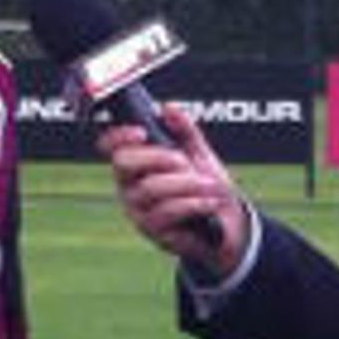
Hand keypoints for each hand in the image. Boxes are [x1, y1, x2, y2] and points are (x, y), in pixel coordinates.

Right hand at [102, 106, 241, 275]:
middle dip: (157, 157)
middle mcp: (129, 186)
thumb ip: (185, 131)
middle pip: (123, 164)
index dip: (118, 136)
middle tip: (183, 161)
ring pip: (150, 187)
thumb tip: (168, 108)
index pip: (111, 146)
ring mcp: (137, 209)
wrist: (227, 224)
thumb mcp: (199, 153)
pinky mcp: (151, 231)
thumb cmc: (206, 187)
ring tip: (209, 184)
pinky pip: (167, 211)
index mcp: (136, 164)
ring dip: (185, 182)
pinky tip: (209, 202)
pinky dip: (193, 203)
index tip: (141, 131)